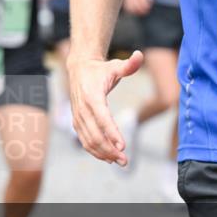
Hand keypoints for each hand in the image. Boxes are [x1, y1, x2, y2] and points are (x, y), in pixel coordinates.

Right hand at [67, 51, 144, 165]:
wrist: (79, 69)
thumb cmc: (100, 69)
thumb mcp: (115, 65)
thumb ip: (129, 64)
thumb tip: (140, 55)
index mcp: (92, 96)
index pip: (103, 118)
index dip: (112, 133)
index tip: (123, 146)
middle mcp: (83, 108)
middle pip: (95, 134)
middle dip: (110, 149)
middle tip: (125, 160)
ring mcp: (78, 116)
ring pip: (88, 140)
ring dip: (103, 153)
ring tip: (119, 161)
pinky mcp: (76, 122)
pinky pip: (84, 140)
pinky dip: (94, 151)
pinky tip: (108, 158)